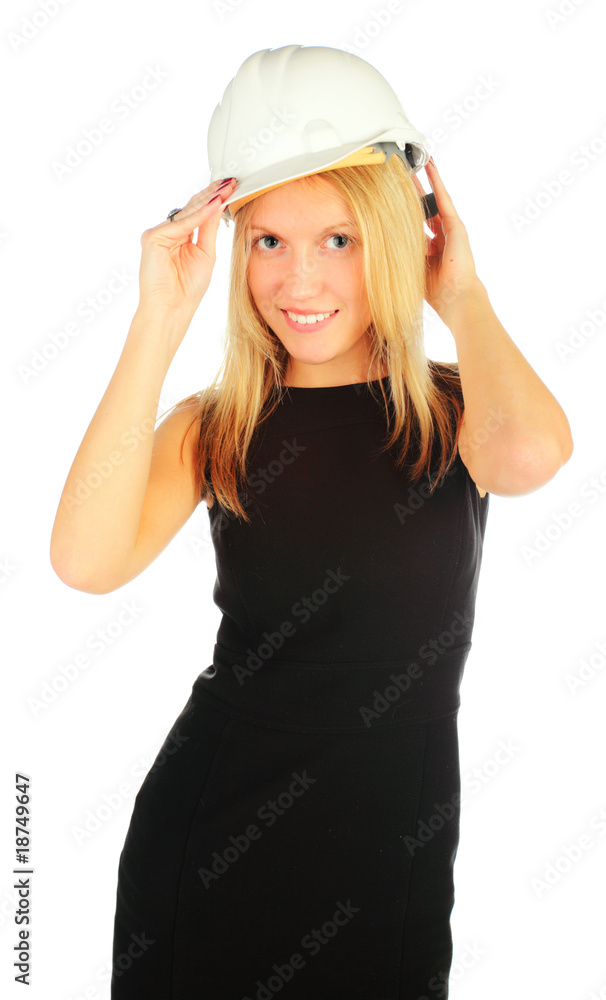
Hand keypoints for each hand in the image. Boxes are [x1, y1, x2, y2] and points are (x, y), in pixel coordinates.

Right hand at [137, 178, 236, 317]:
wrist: (172, 309)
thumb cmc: (187, 289)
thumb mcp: (206, 253)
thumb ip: (209, 229)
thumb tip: (218, 205)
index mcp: (180, 237)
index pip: (198, 213)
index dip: (214, 200)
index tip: (231, 188)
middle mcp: (168, 233)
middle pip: (192, 208)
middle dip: (212, 194)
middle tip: (230, 181)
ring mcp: (159, 234)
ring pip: (187, 212)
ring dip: (208, 199)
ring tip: (226, 188)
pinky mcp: (153, 237)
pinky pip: (182, 223)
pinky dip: (199, 215)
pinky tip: (214, 205)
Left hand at [411, 159, 481, 319]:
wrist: (455, 296)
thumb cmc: (435, 290)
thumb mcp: (411, 268)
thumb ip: (401, 255)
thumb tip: (379, 246)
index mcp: (432, 249)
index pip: (417, 225)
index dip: (407, 212)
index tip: (396, 200)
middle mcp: (442, 237)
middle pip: (425, 208)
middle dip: (414, 192)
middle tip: (402, 174)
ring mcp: (450, 229)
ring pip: (434, 199)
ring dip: (425, 181)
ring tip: (416, 162)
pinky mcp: (456, 225)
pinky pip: (443, 198)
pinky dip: (436, 181)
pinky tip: (429, 166)